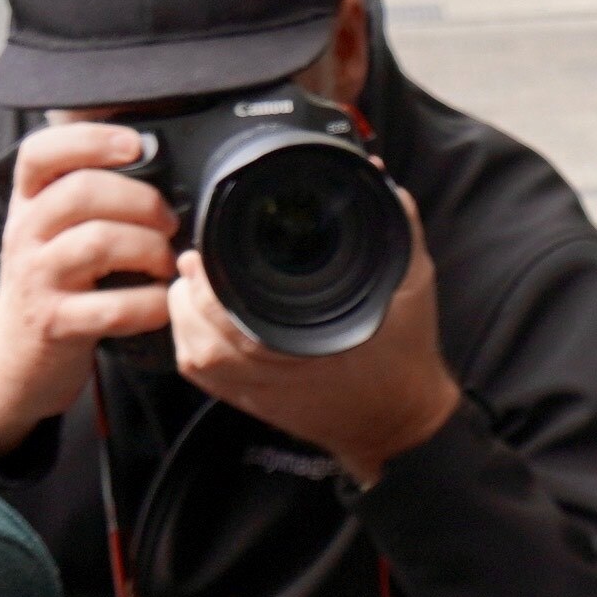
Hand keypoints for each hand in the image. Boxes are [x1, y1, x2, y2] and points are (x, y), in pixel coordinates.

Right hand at [0, 119, 174, 456]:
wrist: (16, 354)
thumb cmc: (54, 281)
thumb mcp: (53, 229)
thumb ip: (86, 194)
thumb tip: (152, 156)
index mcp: (27, 202)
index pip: (40, 153)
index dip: (88, 139)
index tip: (134, 144)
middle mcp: (25, 233)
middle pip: (81, 193)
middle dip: (141, 201)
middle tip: (168, 221)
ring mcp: (37, 279)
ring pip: (98, 243)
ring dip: (149, 249)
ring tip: (167, 262)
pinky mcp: (56, 324)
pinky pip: (112, 308)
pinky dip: (150, 304)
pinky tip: (163, 302)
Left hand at [166, 191, 458, 487]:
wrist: (401, 423)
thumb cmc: (404, 358)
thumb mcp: (412, 281)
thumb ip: (398, 224)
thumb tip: (376, 173)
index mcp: (307, 336)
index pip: (234, 306)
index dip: (208, 277)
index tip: (203, 250)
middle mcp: (275, 365)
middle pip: (201, 329)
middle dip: (190, 289)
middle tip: (194, 260)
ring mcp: (259, 388)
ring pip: (194, 352)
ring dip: (184, 314)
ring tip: (191, 285)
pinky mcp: (251, 402)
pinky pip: (201, 374)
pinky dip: (189, 343)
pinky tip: (197, 320)